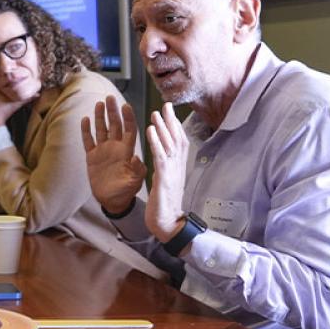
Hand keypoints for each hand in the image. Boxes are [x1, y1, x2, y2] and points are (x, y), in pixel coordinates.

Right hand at [80, 95, 147, 213]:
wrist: (113, 201)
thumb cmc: (127, 191)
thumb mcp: (136, 181)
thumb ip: (138, 170)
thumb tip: (137, 158)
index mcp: (127, 151)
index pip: (129, 129)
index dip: (128, 117)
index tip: (125, 105)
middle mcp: (115, 147)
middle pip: (114, 125)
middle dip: (113, 111)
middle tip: (110, 97)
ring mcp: (103, 151)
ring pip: (101, 129)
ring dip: (100, 117)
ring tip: (99, 104)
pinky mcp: (92, 157)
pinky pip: (88, 141)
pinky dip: (86, 131)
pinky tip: (85, 119)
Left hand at [144, 102, 188, 241]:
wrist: (169, 223)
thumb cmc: (166, 205)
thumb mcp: (167, 183)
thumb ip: (166, 170)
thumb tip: (164, 160)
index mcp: (178, 167)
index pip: (179, 142)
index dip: (175, 127)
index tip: (170, 113)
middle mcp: (178, 166)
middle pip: (177, 138)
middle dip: (171, 121)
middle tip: (166, 105)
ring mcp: (172, 171)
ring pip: (169, 143)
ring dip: (162, 126)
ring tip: (155, 112)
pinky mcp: (164, 177)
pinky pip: (160, 154)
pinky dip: (155, 140)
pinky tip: (150, 129)